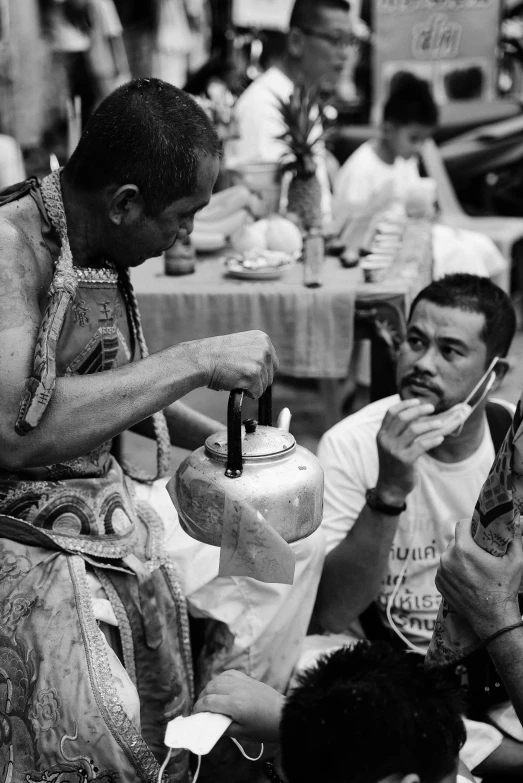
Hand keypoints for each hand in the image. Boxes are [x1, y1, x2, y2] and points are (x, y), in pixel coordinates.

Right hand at [193, 670, 283, 742]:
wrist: (284, 716)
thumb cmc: (264, 728)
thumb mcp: (242, 734)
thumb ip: (223, 728)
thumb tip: (209, 723)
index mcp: (234, 704)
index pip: (208, 701)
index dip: (198, 707)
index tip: (194, 714)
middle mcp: (236, 689)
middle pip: (210, 688)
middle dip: (201, 697)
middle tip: (200, 708)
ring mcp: (242, 682)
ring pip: (218, 679)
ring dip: (209, 688)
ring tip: (208, 699)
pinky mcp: (247, 678)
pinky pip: (228, 674)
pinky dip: (219, 679)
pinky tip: (219, 687)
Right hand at [200, 331, 278, 398]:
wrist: (201, 359)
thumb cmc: (216, 355)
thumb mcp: (241, 346)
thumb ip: (255, 354)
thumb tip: (266, 371)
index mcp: (263, 338)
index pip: (272, 363)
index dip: (260, 372)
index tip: (247, 372)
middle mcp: (265, 348)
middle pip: (270, 375)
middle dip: (256, 380)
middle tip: (239, 376)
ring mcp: (260, 361)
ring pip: (264, 385)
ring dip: (250, 387)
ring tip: (234, 377)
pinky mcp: (254, 375)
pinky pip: (257, 393)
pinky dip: (246, 393)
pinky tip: (235, 383)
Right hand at [376, 398, 444, 504]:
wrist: (390, 487)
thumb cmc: (394, 464)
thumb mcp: (390, 446)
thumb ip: (397, 432)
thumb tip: (417, 415)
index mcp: (381, 434)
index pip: (391, 412)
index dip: (404, 404)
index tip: (417, 400)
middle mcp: (385, 440)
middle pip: (403, 417)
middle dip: (418, 409)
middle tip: (431, 408)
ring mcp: (394, 450)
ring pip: (414, 429)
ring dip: (429, 424)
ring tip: (440, 423)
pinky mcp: (404, 460)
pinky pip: (422, 445)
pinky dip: (433, 440)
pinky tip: (440, 439)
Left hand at [436, 518, 522, 639]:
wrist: (493, 618)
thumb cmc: (505, 589)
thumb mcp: (516, 562)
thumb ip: (517, 538)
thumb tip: (519, 521)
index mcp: (464, 549)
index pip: (461, 524)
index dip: (471, 524)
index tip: (479, 530)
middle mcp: (448, 558)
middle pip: (456, 540)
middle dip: (467, 543)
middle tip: (480, 551)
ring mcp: (441, 571)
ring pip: (449, 555)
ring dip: (459, 557)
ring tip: (474, 566)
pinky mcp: (438, 582)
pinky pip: (444, 568)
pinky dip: (453, 569)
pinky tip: (466, 577)